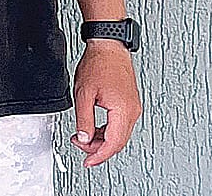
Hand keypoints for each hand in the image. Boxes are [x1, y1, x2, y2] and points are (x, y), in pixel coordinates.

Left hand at [71, 40, 140, 166]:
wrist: (109, 48)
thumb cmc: (98, 65)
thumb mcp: (83, 94)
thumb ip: (84, 119)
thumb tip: (84, 138)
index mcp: (123, 111)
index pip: (113, 143)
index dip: (99, 155)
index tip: (88, 162)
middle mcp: (132, 112)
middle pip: (117, 141)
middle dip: (97, 148)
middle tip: (79, 145)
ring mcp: (132, 108)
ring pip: (118, 134)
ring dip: (101, 139)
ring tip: (82, 136)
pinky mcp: (129, 104)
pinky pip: (119, 125)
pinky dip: (106, 131)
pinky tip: (93, 129)